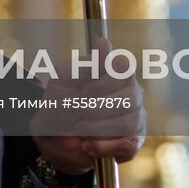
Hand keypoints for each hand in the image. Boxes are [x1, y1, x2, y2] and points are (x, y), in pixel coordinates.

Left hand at [30, 39, 145, 175]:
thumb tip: (103, 41)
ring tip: (79, 128)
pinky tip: (88, 145)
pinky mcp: (132, 142)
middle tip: (78, 112)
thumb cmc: (60, 100)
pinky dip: (105, 146)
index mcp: (115, 72)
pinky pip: (129, 145)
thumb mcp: (64, 78)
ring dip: (98, 128)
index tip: (85, 90)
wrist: (53, 134)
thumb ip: (86, 63)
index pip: (125, 68)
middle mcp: (131, 92)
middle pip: (130, 97)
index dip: (106, 81)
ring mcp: (135, 117)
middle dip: (98, 108)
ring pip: (129, 121)